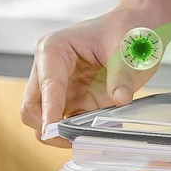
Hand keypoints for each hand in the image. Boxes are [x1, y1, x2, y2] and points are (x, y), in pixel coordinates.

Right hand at [21, 7, 158, 147]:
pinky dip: (77, 134)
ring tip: (88, 139)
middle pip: (32, 108)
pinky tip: (97, 135)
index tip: (54, 129)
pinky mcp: (75, 101)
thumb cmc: (126, 30)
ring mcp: (61, 88)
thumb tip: (120, 99)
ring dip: (62, 134)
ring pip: (45, 121)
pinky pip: (68, 124)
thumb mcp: (126, 50)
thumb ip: (122, 76)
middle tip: (72, 141)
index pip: (46, 85)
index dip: (49, 110)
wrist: (137, 29)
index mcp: (53, 50)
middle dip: (48, 127)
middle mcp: (49, 70)